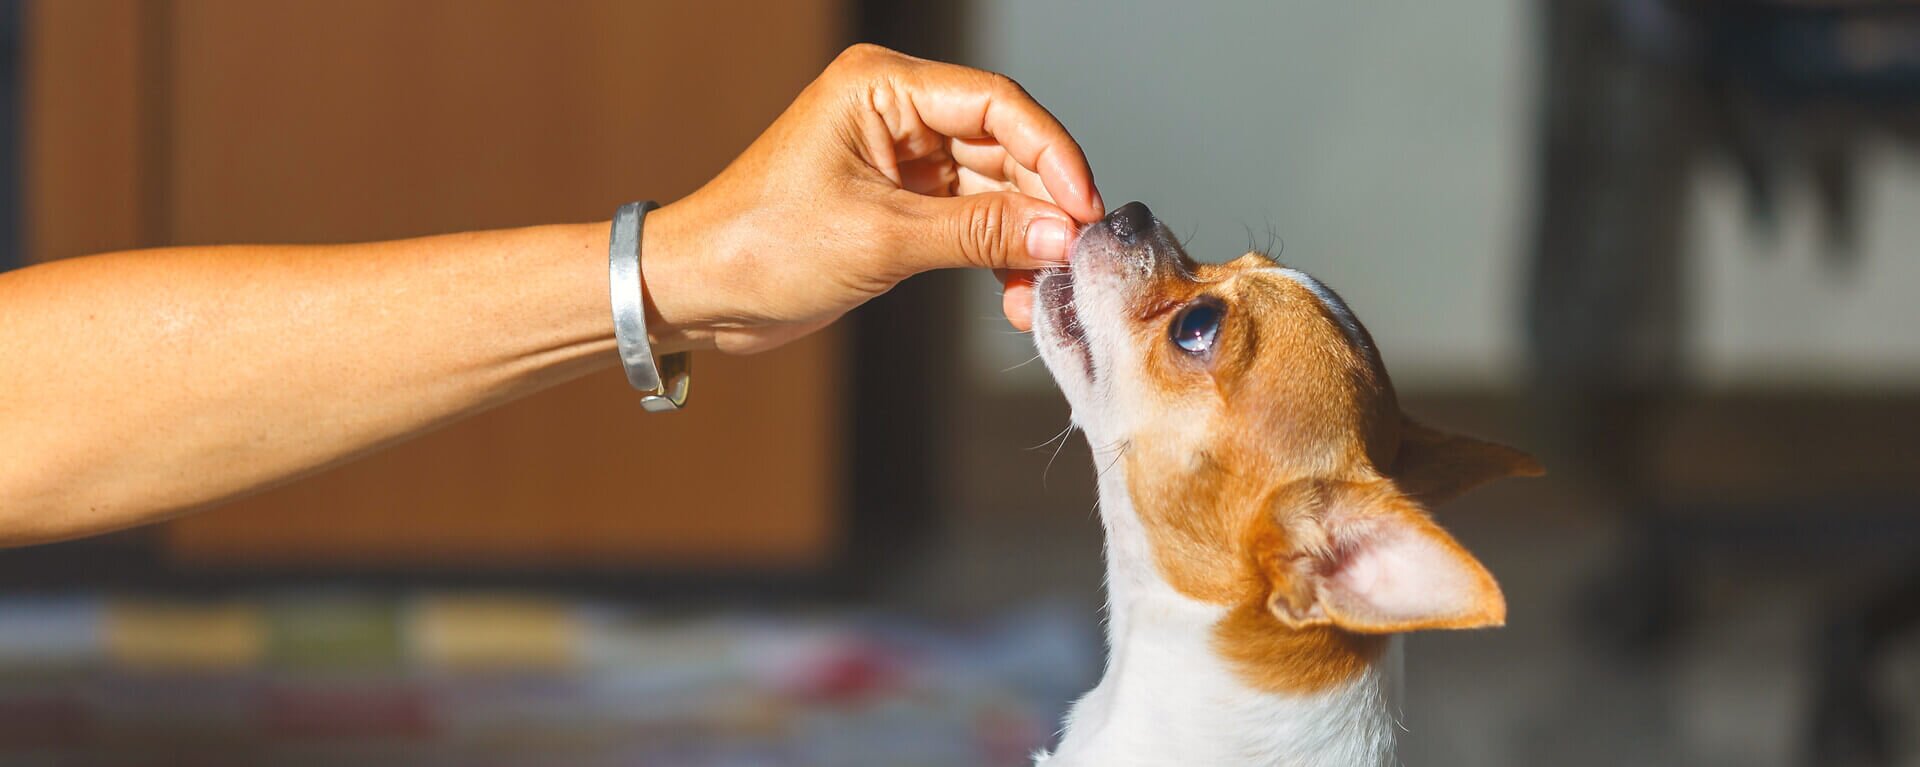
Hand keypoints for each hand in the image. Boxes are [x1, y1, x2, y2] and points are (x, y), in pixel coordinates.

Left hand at [639, 44, 1102, 353]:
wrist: (698, 293)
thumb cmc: (760, 247)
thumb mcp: (882, 239)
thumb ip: (978, 233)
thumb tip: (1061, 233)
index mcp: (881, 87)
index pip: (997, 105)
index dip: (1052, 155)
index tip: (1085, 209)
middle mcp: (897, 111)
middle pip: (1006, 147)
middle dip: (1043, 206)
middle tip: (1074, 259)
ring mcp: (902, 159)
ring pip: (996, 190)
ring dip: (1023, 241)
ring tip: (1042, 290)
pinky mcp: (902, 204)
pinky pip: (972, 222)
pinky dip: (996, 257)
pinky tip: (1015, 295)